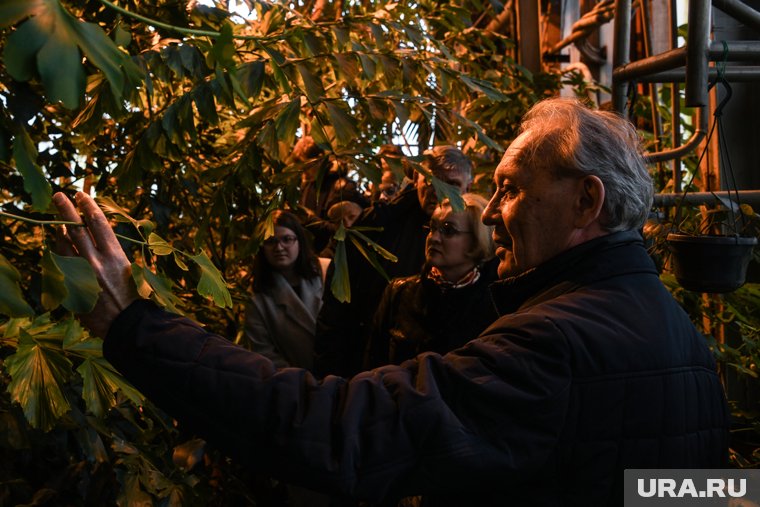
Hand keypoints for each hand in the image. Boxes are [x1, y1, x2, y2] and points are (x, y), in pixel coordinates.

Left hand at [52, 191, 138, 337]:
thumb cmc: (136, 297)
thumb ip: (113, 253)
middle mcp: (96, 262)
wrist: (127, 324)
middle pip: (76, 228)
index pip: (98, 223)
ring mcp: (81, 274)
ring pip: (63, 245)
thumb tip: (98, 237)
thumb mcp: (130, 269)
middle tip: (59, 196)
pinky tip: (58, 247)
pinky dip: (58, 252)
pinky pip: (60, 264)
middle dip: (66, 209)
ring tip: (57, 222)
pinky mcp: (72, 286)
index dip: (88, 206)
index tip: (82, 195)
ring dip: (59, 231)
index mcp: (115, 256)